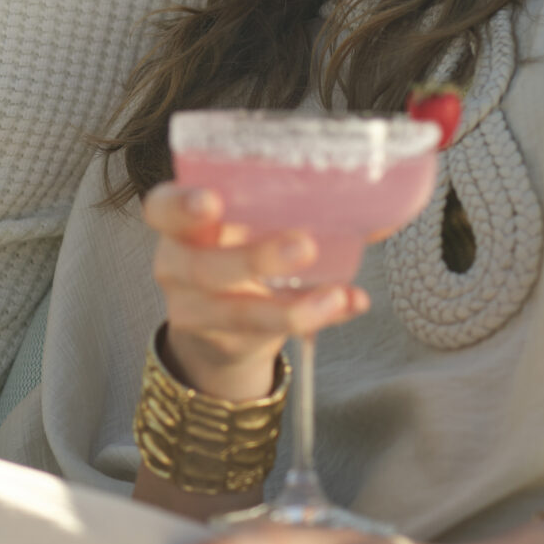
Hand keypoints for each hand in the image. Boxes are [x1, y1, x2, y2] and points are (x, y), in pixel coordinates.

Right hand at [145, 183, 367, 401]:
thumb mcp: (250, 223)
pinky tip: (345, 305)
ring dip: (289, 307)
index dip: (180, 206)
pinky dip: (311, 319)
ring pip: (235, 312)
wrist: (220, 321)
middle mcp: (177, 264)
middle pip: (202, 266)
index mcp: (181, 222)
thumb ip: (294, 208)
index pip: (162, 209)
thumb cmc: (239, 248)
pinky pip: (266, 335)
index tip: (212, 201)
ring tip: (335, 296)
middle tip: (303, 245)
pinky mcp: (224, 341)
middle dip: (253, 258)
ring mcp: (195, 309)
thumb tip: (381, 204)